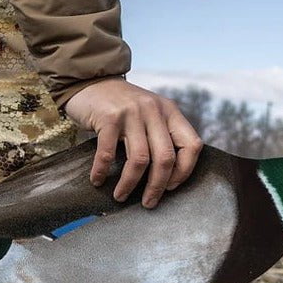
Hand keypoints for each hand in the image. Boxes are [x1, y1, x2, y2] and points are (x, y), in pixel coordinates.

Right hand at [64, 78, 202, 207]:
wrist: (91, 80)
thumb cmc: (121, 106)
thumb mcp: (150, 113)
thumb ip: (161, 135)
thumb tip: (166, 178)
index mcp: (170, 112)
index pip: (191, 146)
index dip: (184, 171)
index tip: (170, 187)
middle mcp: (154, 110)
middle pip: (166, 158)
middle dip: (157, 186)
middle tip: (148, 203)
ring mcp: (132, 112)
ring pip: (139, 160)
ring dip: (129, 184)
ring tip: (121, 196)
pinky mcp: (109, 117)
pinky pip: (107, 153)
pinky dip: (102, 172)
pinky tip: (98, 181)